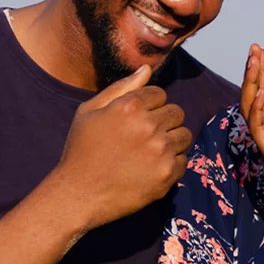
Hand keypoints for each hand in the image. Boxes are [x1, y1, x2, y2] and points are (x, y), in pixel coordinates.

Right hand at [52, 65, 191, 229]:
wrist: (79, 194)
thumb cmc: (81, 150)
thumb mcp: (90, 111)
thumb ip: (122, 88)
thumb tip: (147, 68)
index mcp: (130, 106)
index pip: (159, 94)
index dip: (148, 106)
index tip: (135, 121)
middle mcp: (149, 125)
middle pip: (176, 112)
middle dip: (163, 121)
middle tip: (144, 137)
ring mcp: (161, 151)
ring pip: (184, 135)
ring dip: (171, 141)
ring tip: (149, 152)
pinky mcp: (167, 174)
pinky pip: (184, 160)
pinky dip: (172, 164)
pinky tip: (151, 169)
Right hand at [241, 44, 263, 219]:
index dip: (262, 73)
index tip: (260, 52)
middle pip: (255, 95)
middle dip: (254, 71)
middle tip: (253, 48)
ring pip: (252, 107)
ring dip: (252, 83)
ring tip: (253, 61)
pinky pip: (259, 128)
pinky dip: (258, 110)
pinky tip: (261, 92)